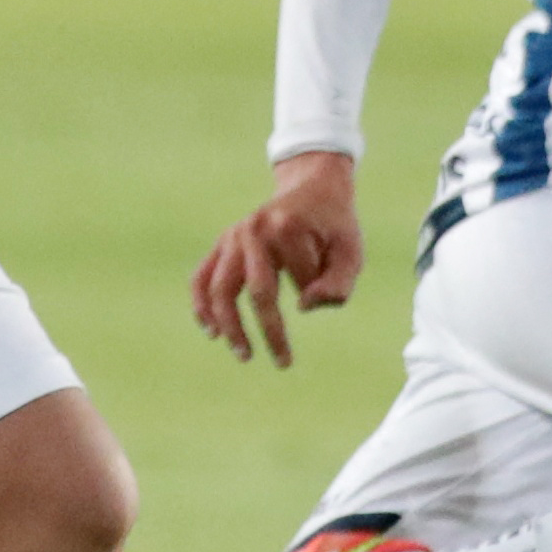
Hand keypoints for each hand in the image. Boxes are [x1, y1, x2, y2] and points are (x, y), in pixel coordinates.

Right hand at [192, 151, 364, 366]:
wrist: (312, 189)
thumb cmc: (334, 227)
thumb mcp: (351, 251)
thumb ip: (338, 284)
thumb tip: (303, 308)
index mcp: (287, 227)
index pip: (301, 279)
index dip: (316, 291)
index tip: (324, 286)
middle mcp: (253, 230)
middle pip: (256, 291)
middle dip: (270, 331)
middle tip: (284, 363)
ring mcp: (233, 236)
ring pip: (220, 288)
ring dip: (229, 325)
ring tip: (244, 354)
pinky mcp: (222, 243)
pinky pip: (200, 277)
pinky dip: (201, 306)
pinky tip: (212, 331)